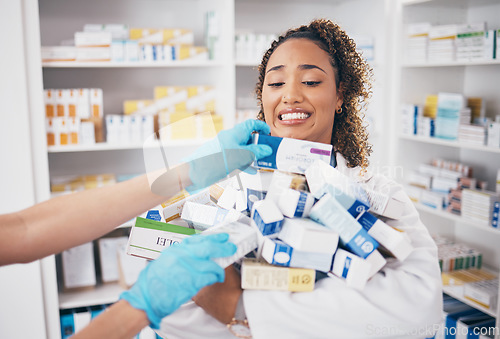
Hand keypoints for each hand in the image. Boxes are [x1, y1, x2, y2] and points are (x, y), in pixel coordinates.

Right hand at [120, 233, 236, 328]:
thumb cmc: (152, 283)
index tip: (221, 236)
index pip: (197, 240)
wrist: (146, 299)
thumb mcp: (163, 262)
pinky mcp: (192, 281)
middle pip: (208, 247)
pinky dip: (215, 277)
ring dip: (219, 268)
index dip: (211, 237)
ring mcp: (187, 268)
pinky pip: (210, 277)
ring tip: (221, 272)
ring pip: (211, 264)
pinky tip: (217, 279)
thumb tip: (192, 254)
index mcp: (174, 250)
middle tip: (230, 246)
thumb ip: (178, 256)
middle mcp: (181, 256)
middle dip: (222, 247)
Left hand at [185, 119, 271, 191]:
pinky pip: (237, 159)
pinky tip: (250, 170)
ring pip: (243, 150)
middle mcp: (230, 139)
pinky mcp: (222, 159)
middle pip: (248, 138)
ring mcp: (226, 149)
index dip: (261, 127)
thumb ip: (255, 152)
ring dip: (253, 156)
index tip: (269, 133)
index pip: (251, 124)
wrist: (194, 173)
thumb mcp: (239, 156)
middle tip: (268, 152)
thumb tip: (266, 149)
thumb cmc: (213, 161)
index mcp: (234, 133)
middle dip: (259, 145)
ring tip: (261, 163)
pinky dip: (244, 163)